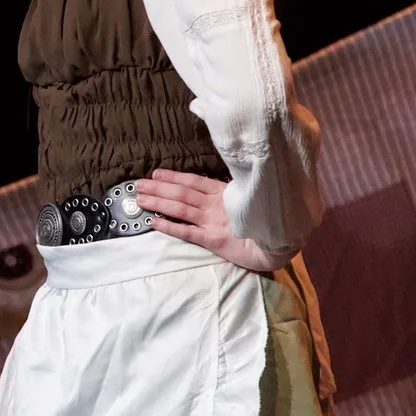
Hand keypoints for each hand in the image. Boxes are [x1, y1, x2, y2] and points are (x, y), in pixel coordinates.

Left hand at [134, 170, 281, 274]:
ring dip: (158, 202)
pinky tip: (153, 222)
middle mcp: (216, 204)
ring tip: (139, 198)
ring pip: (180, 208)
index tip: (156, 172)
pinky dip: (168, 226)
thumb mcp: (248, 199)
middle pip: (181, 192)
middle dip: (157, 187)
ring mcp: (213, 221)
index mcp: (225, 193)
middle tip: (137, 184)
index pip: (194, 181)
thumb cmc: (265, 222)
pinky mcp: (212, 239)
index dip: (173, 176)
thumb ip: (231, 193)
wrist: (279, 243)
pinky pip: (186, 231)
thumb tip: (213, 186)